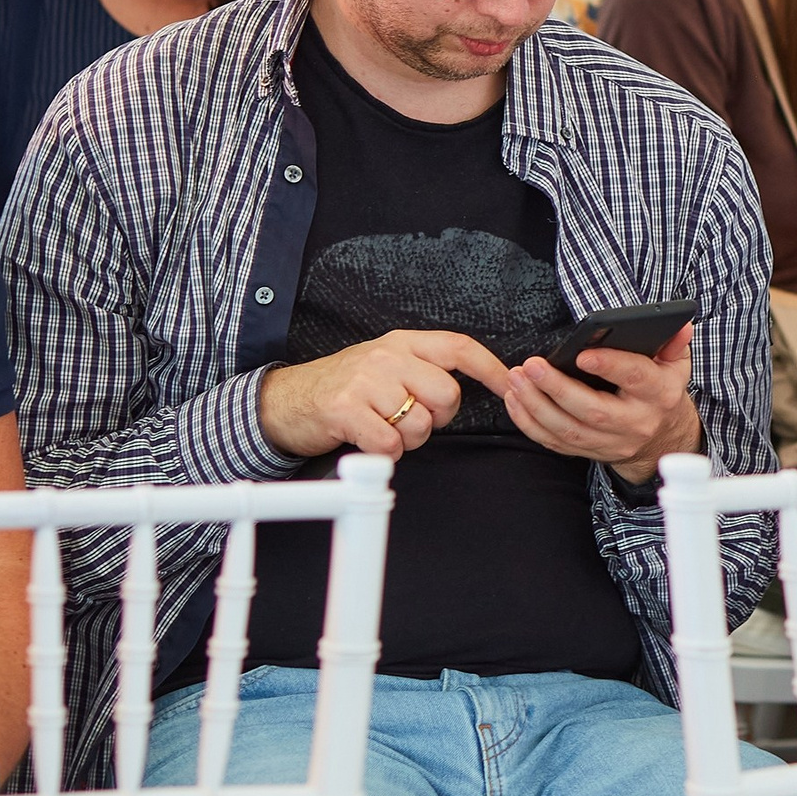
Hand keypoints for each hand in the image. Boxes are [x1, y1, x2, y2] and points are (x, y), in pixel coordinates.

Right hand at [258, 329, 511, 461]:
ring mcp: (365, 381)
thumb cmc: (344, 388)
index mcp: (402, 342)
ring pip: (421, 423)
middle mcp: (387, 356)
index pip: (459, 348)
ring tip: (384, 429)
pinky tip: (369, 441)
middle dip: (439, 417)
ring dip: (409, 439)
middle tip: (410, 419)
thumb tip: (464, 390)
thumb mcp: (385, 365)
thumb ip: (422, 369)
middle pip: (447, 394)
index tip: (510, 384)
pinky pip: (391, 443)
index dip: (490, 368)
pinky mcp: (346, 408)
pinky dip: (386, 453)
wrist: (285, 401)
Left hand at [503, 323, 698, 484]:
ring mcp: (611, 442)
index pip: (636, 378)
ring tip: (516, 378)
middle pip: (593, 410)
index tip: (582, 354)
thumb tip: (680, 325)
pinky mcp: (590, 452)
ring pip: (568, 430)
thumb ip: (673, 343)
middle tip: (532, 365)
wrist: (662, 438)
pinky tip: (516, 400)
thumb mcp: (675, 365)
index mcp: (659, 394)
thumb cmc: (661, 390)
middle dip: (558, 388)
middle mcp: (636, 422)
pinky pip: (555, 443)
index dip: (610, 366)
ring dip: (536, 406)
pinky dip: (530, 424)